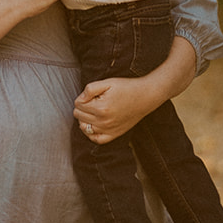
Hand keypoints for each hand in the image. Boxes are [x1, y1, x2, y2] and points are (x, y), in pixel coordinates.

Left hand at [75, 36, 198, 143]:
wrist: (145, 96)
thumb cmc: (127, 88)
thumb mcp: (107, 82)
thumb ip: (90, 89)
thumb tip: (80, 98)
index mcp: (101, 108)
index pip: (77, 104)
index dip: (82, 97)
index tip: (92, 94)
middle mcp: (104, 122)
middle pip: (78, 115)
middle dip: (82, 107)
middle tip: (94, 101)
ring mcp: (108, 130)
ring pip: (83, 127)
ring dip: (85, 118)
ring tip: (94, 110)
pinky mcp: (114, 134)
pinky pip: (95, 139)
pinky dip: (90, 132)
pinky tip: (93, 124)